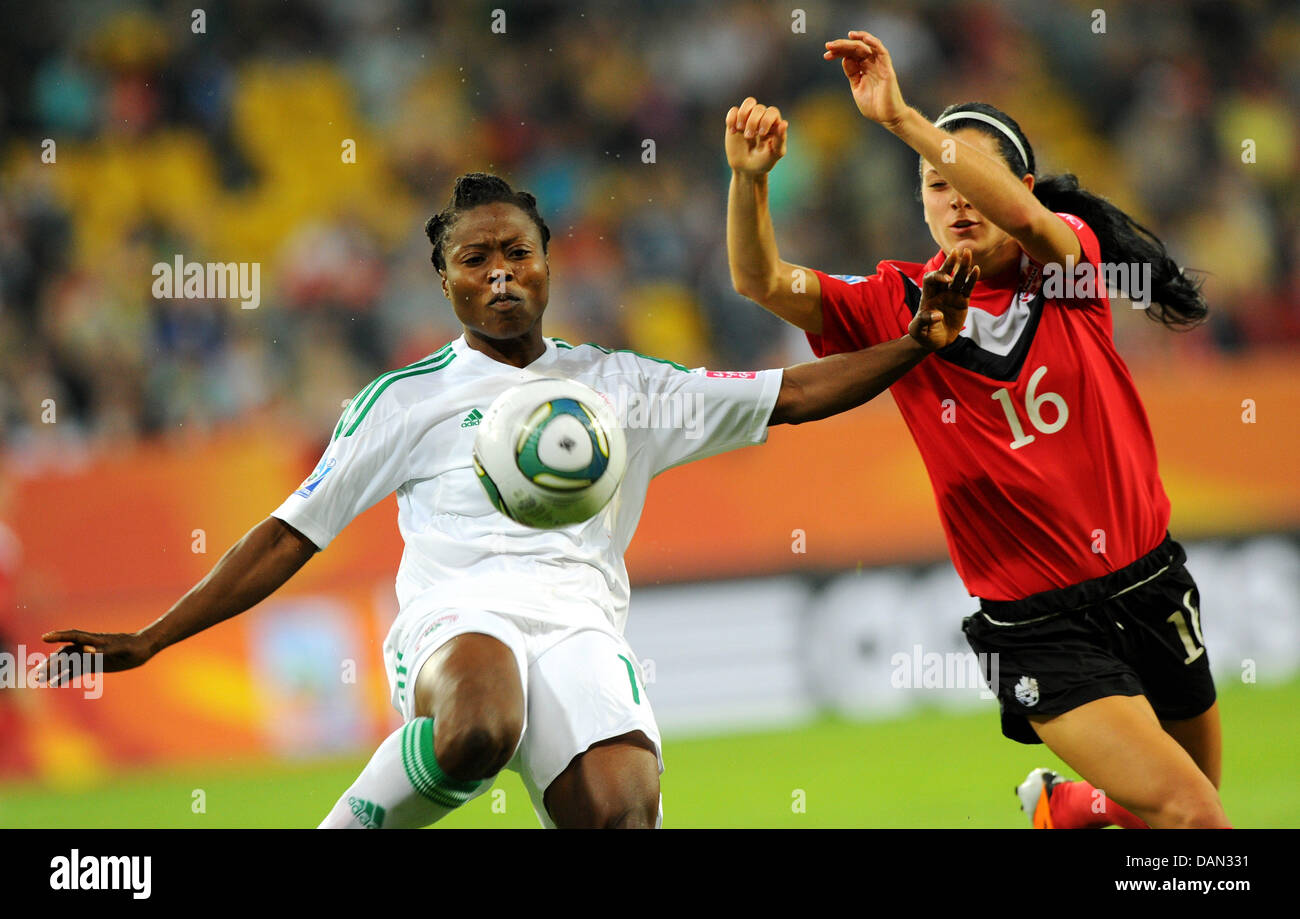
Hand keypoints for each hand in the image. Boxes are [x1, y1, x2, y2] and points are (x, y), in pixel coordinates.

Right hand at [33, 629, 154, 684]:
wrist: (143, 648)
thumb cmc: (135, 647)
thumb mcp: (122, 649)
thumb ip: (106, 650)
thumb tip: (90, 651)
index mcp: (95, 640)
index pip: (74, 636)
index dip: (59, 636)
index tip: (45, 637)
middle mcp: (89, 646)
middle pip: (66, 653)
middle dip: (51, 662)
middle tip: (36, 673)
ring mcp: (90, 655)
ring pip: (68, 662)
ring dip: (54, 670)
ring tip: (38, 678)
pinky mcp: (94, 664)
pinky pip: (76, 670)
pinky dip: (65, 676)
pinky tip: (54, 683)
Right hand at [725, 97, 787, 174]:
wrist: (746, 169)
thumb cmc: (764, 162)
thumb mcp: (774, 154)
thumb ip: (780, 139)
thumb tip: (784, 123)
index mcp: (774, 124)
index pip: (772, 112)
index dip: (766, 120)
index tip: (761, 134)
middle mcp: (763, 118)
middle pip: (759, 108)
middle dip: (753, 122)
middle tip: (748, 137)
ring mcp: (749, 118)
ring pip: (749, 102)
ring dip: (743, 114)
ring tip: (740, 129)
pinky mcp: (735, 121)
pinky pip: (733, 111)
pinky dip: (731, 119)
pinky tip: (733, 131)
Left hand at [823, 31, 907, 129]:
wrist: (887, 118)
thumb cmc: (874, 106)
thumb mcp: (857, 88)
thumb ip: (852, 74)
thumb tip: (845, 59)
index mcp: (863, 69)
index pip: (850, 55)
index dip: (838, 53)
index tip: (826, 55)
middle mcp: (871, 65)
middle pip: (856, 49)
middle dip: (842, 46)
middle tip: (828, 46)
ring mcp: (879, 66)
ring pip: (867, 47)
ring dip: (855, 40)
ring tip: (845, 36)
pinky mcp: (887, 69)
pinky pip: (882, 52)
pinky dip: (873, 42)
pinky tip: (863, 38)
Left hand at [908, 248, 977, 350]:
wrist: (933, 341)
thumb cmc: (922, 334)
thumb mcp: (918, 330)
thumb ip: (924, 321)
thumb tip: (937, 315)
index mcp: (927, 296)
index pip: (930, 280)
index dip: (938, 277)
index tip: (948, 280)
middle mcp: (939, 293)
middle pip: (944, 274)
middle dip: (950, 264)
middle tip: (957, 252)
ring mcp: (951, 296)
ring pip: (958, 278)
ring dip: (963, 266)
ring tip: (968, 253)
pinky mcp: (961, 302)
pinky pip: (967, 288)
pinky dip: (972, 279)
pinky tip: (976, 269)